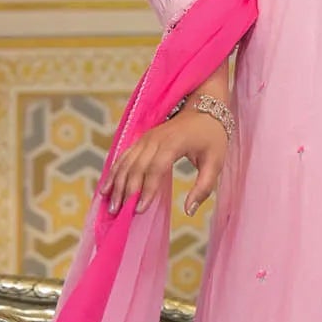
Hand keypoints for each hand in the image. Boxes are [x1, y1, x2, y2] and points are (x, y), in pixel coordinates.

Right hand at [101, 106, 227, 217]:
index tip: (140, 210)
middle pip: (136, 167)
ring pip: (126, 162)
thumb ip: (203, 188)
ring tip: (111, 206)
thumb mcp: (215, 163)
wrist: (204, 108)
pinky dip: (114, 172)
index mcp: (173, 143)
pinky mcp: (141, 140)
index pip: (155, 169)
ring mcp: (145, 138)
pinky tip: (106, 188)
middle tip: (120, 213)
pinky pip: (123, 156)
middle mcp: (155, 139)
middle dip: (127, 191)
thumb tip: (189, 211)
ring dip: (117, 184)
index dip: (147, 190)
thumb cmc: (212, 137)